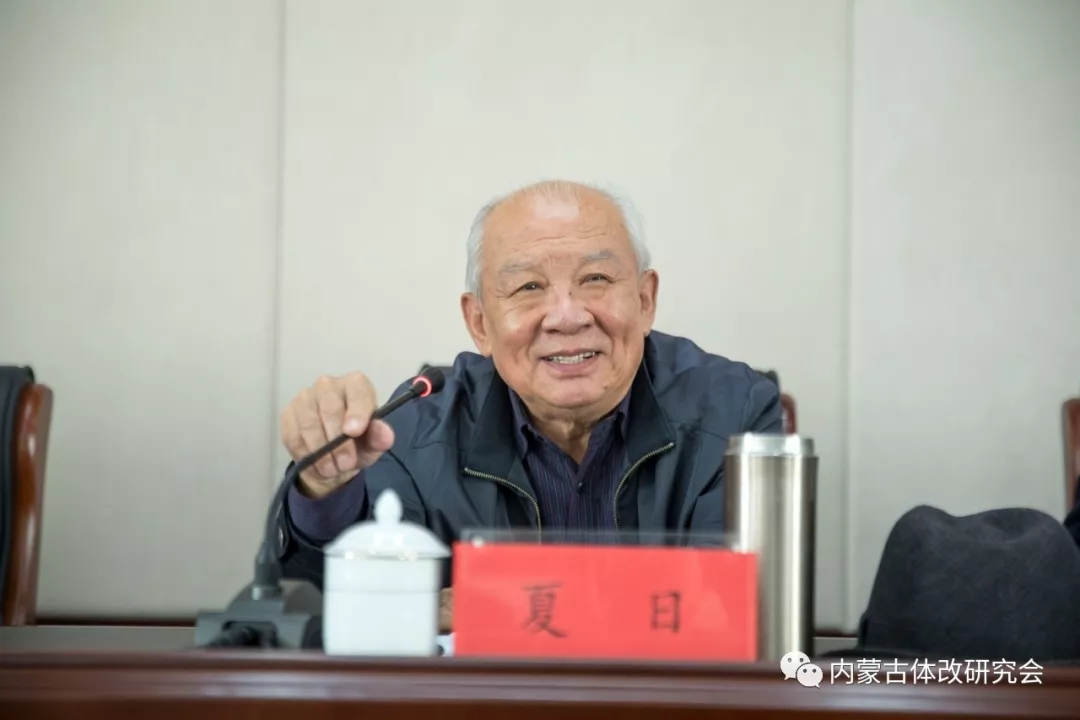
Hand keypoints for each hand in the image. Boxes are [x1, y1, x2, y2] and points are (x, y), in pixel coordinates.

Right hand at [280, 372, 394, 498]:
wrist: (333, 454)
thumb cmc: (358, 441)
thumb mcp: (373, 443)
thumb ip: (380, 437)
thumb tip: (385, 434)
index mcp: (355, 384)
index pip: (357, 392)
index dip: (356, 411)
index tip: (354, 432)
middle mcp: (328, 385)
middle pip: (330, 409)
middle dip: (337, 441)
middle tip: (345, 464)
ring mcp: (305, 397)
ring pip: (309, 424)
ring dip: (321, 452)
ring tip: (332, 470)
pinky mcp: (288, 414)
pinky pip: (294, 435)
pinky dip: (305, 455)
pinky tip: (316, 467)